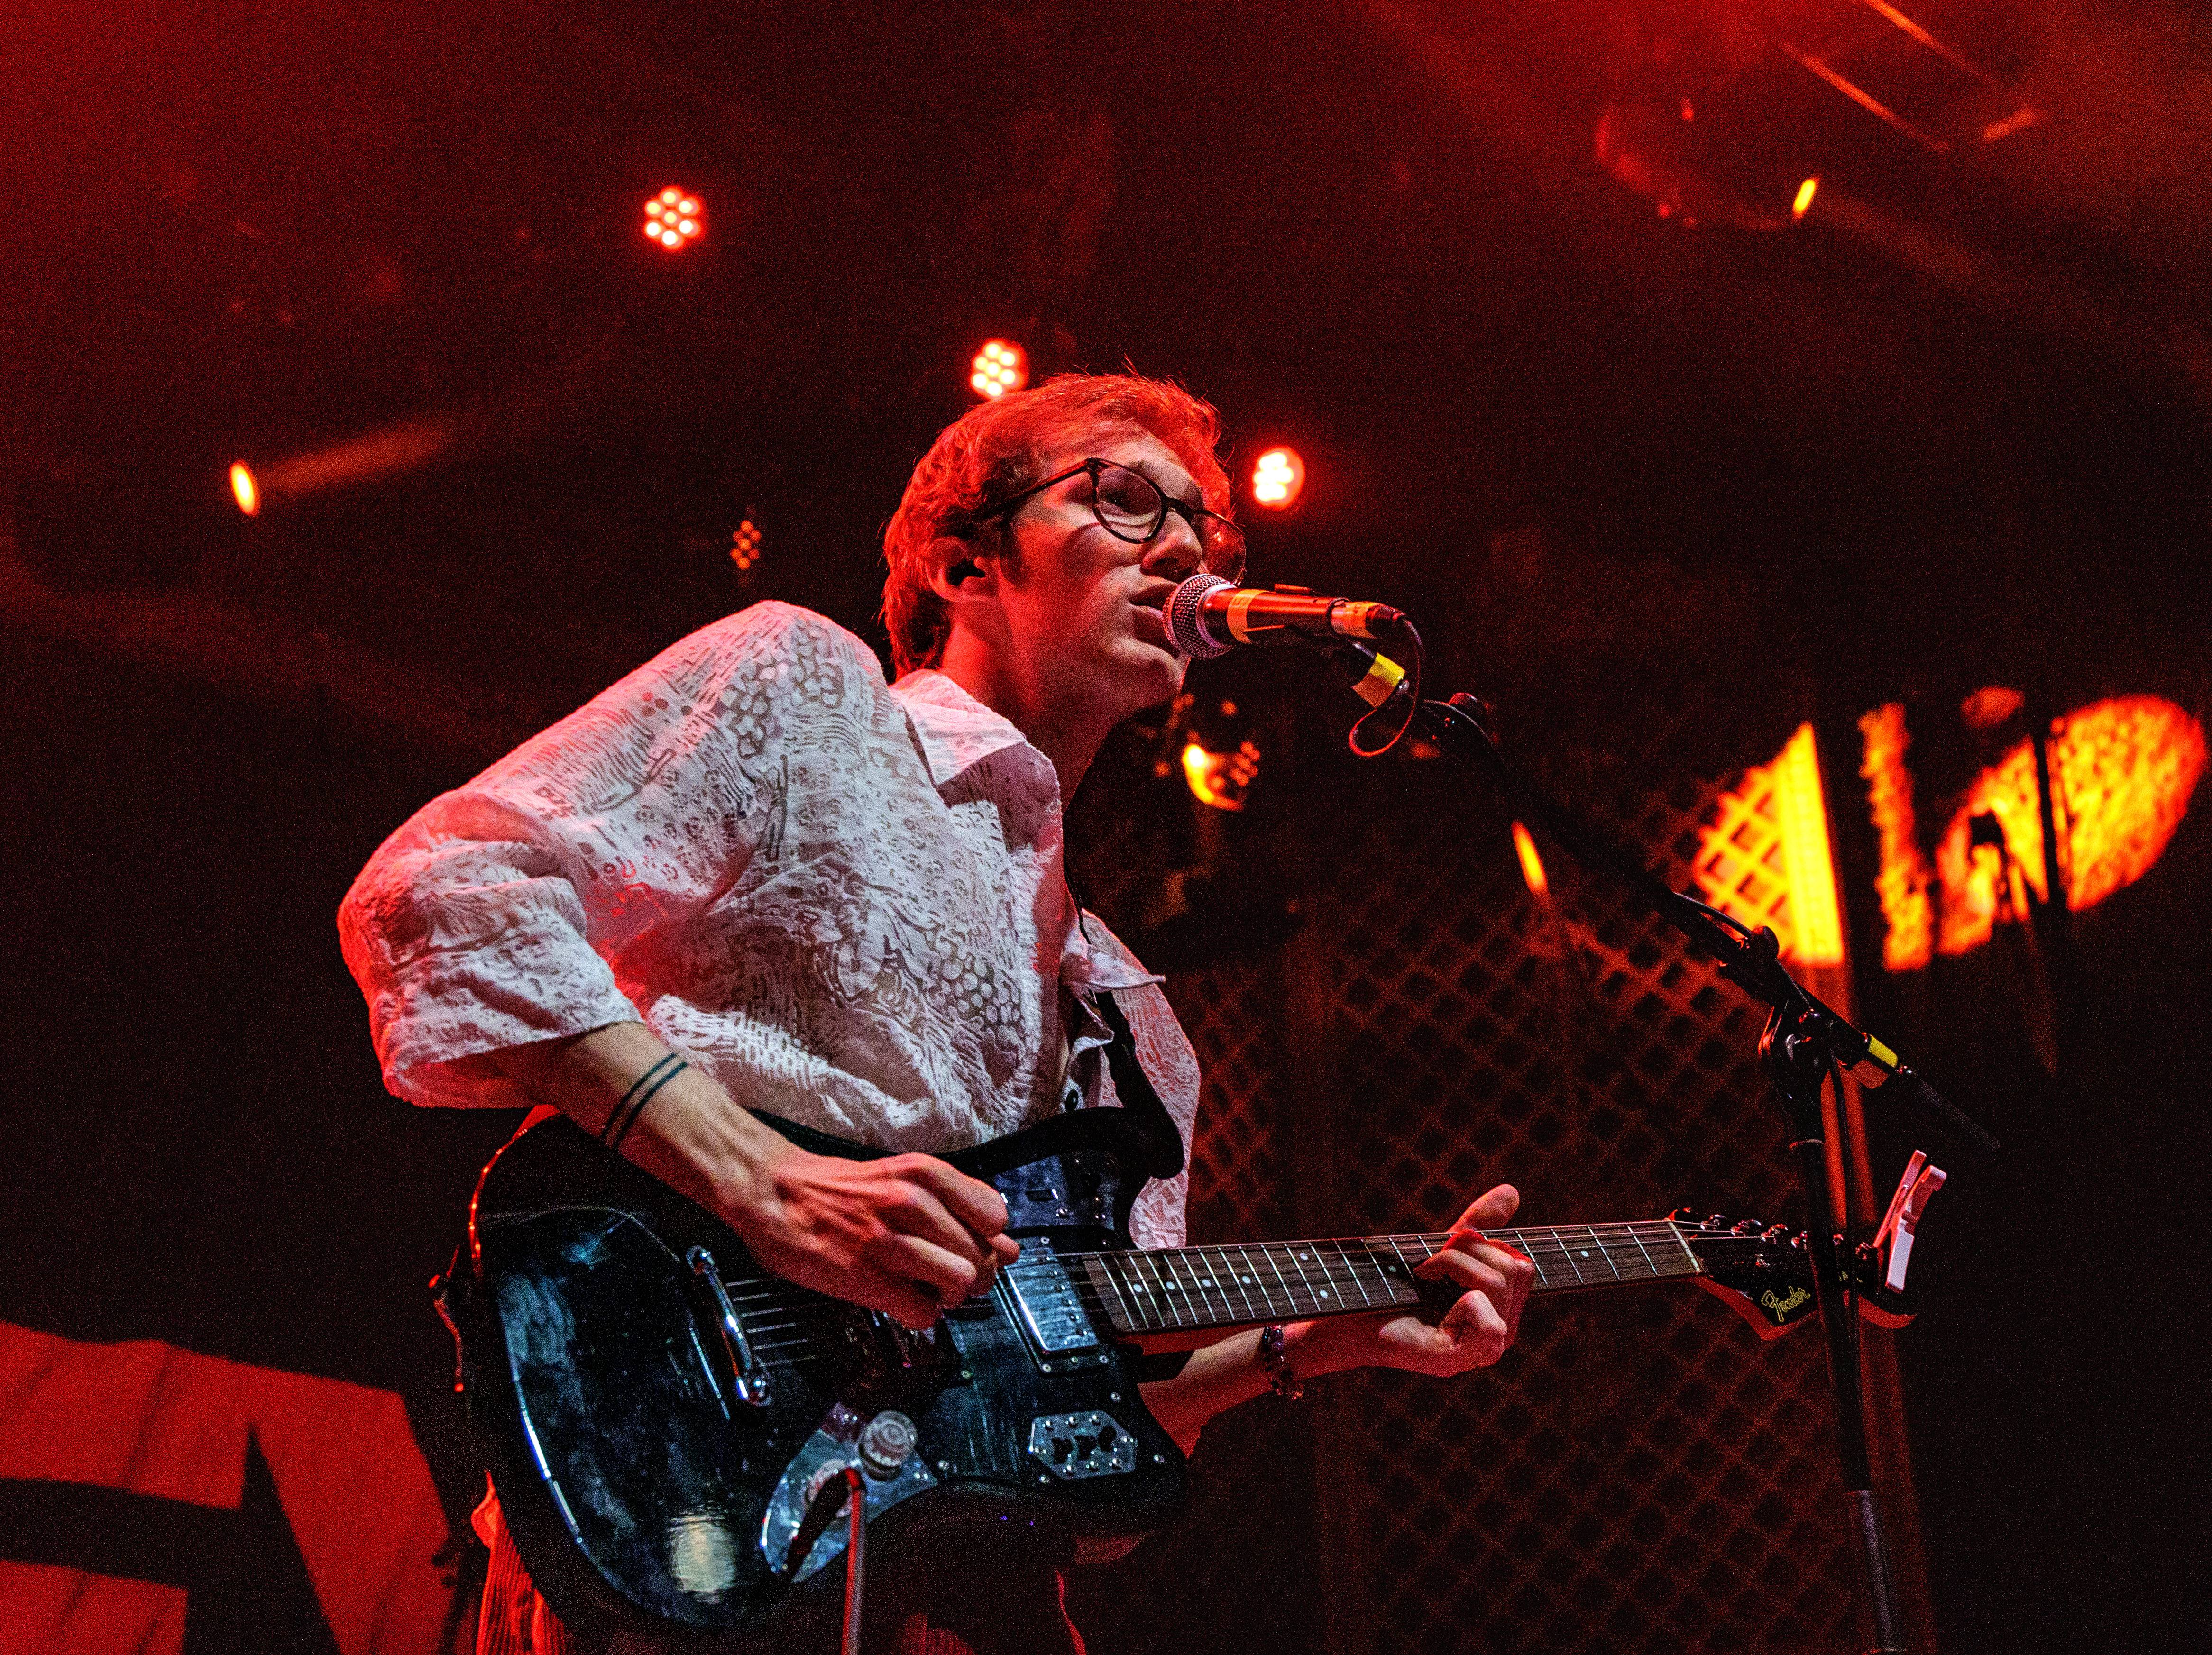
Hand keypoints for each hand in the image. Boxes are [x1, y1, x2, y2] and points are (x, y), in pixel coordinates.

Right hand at [725, 1140, 1021, 1330]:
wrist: (773, 1190)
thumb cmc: (835, 1187)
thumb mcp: (899, 1177)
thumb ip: (951, 1206)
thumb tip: (1006, 1245)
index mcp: (924, 1174)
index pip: (994, 1215)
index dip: (987, 1239)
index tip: (971, 1246)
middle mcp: (913, 1202)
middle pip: (982, 1254)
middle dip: (975, 1274)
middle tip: (948, 1276)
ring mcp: (890, 1240)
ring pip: (961, 1280)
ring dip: (949, 1295)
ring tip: (926, 1288)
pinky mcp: (867, 1277)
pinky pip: (924, 1311)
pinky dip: (919, 1315)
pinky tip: (903, 1301)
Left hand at [1295, 1184, 1535, 1378]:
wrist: (1349, 1308)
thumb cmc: (1394, 1281)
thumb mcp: (1443, 1247)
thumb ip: (1479, 1224)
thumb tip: (1512, 1191)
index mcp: (1503, 1309)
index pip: (1523, 1264)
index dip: (1485, 1245)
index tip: (1448, 1251)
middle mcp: (1502, 1332)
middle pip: (1516, 1268)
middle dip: (1465, 1251)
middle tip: (1429, 1266)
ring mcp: (1483, 1351)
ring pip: (1498, 1283)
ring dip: (1452, 1266)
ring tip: (1424, 1279)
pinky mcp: (1460, 1362)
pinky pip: (1491, 1323)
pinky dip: (1460, 1303)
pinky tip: (1433, 1313)